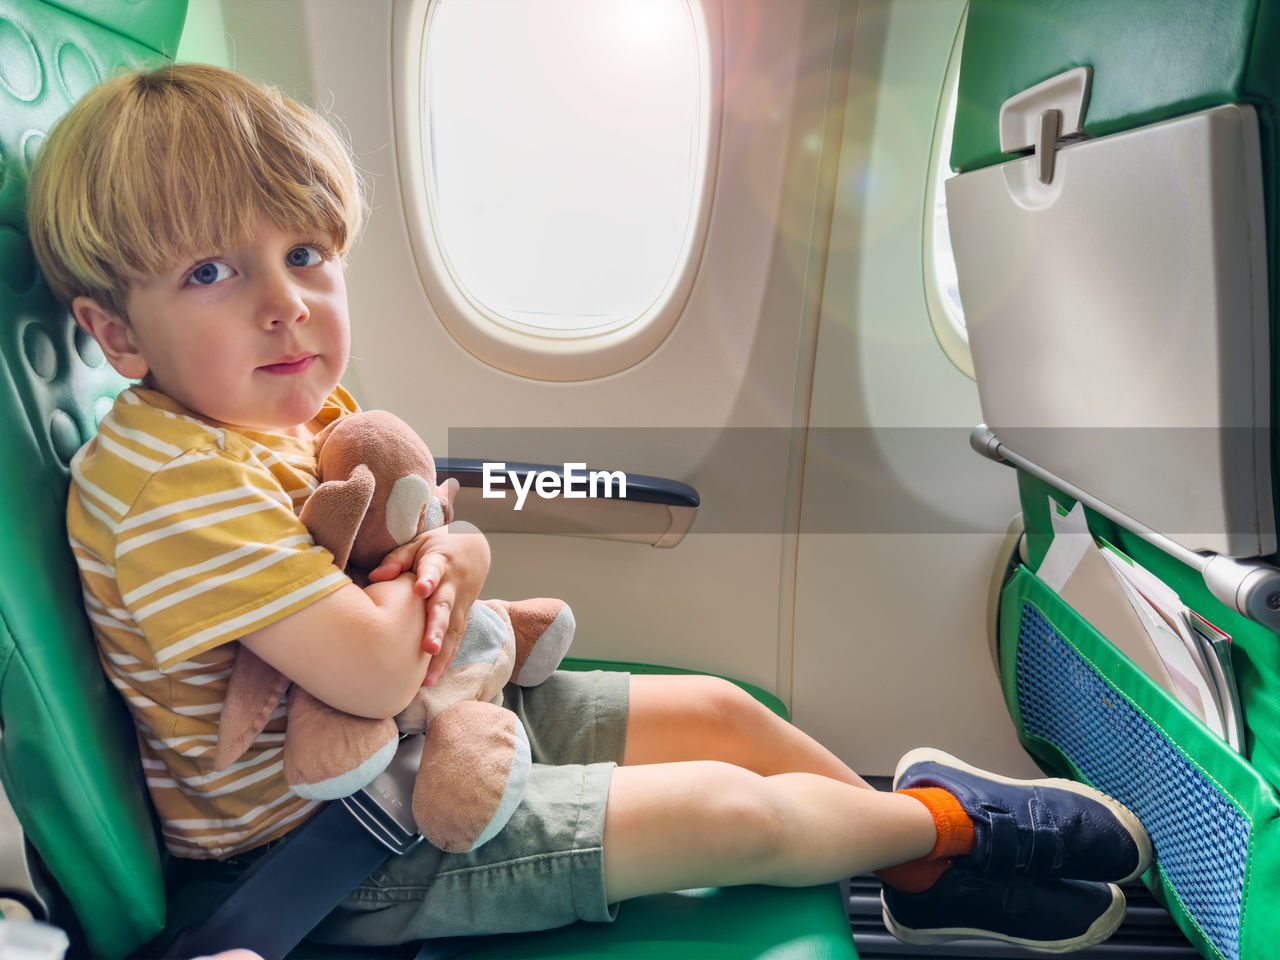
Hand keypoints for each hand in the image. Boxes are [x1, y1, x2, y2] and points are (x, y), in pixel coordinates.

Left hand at [367, 520, 489, 684]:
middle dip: (437, 628)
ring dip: (442, 653)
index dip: (428, 578)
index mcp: (440, 562)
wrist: (474, 547)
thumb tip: (375, 577)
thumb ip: (397, 559)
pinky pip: (455, 639)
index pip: (434, 570)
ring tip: (429, 676)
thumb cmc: (439, 546)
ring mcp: (460, 603)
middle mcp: (452, 585)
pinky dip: (446, 659)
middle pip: (444, 608)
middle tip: (428, 647)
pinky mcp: (462, 616)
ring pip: (452, 630)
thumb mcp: (419, 544)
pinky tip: (434, 678)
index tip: (421, 588)